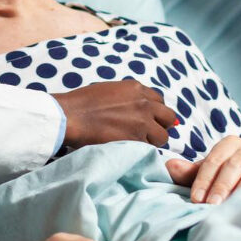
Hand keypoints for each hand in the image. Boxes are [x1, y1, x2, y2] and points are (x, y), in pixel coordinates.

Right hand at [53, 80, 176, 148]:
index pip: (160, 101)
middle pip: (168, 117)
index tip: (147, 120)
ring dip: (152, 140)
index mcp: (137, 88)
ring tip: (135, 143)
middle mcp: (144, 103)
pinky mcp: (137, 140)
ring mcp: (142, 122)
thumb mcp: (112, 90)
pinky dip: (142, 151)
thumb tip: (144, 109)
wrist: (72, 115)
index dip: (155, 112)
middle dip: (160, 125)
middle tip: (146, 133)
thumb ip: (130, 98)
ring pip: (162, 136)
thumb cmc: (84, 102)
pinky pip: (150, 149)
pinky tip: (129, 149)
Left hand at [165, 135, 240, 204]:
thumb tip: (168, 166)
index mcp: (231, 145)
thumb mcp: (211, 179)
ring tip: (228, 207)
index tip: (196, 199)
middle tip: (210, 205)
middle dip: (220, 185)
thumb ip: (192, 174)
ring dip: (240, 188)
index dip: (204, 178)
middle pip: (234, 163)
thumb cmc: (232, 184)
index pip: (215, 157)